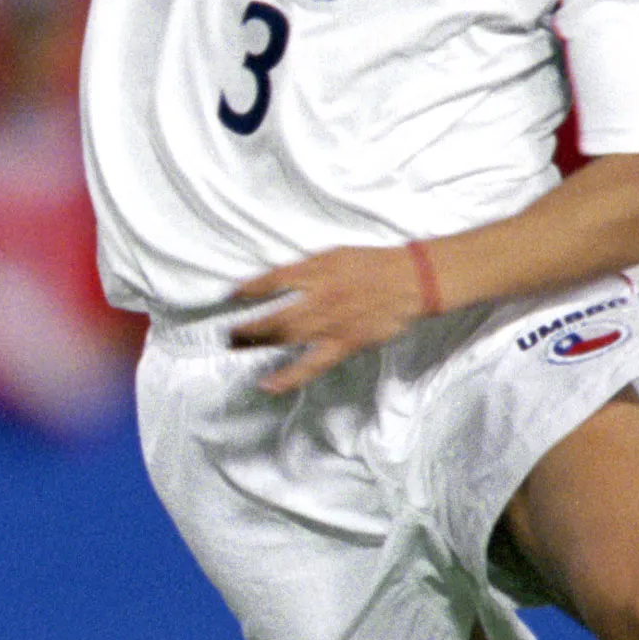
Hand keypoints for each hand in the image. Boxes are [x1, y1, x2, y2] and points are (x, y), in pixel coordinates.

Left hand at [228, 245, 433, 395]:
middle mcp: (318, 296)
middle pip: (274, 314)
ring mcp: (330, 322)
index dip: (249, 289)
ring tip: (236, 348)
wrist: (411, 281)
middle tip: (227, 333)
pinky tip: (269, 384)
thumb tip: (279, 280)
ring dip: (258, 344)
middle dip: (247, 325)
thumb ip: (307, 268)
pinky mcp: (344, 343)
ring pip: (286, 337)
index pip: (272, 280)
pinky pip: (311, 363)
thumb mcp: (334, 255)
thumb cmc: (372, 265)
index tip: (231, 296)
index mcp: (316, 270)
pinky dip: (288, 376)